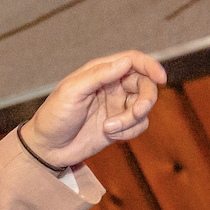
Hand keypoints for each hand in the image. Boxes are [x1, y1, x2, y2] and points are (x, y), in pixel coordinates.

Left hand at [20, 50, 166, 168]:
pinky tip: (109, 135)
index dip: (150, 66)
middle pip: (144, 84)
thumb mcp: (72, 91)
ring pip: (144, 107)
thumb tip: (126, 61)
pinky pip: (139, 125)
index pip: (133, 61)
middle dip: (146, 98)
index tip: (161, 78)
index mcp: (100, 72)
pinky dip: (129, 132)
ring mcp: (117, 107)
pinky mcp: (120, 126)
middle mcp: (112, 86)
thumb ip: (99, 75)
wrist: (48, 148)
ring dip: (132, 120)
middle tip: (137, 112)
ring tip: (109, 128)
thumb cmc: (54, 116)